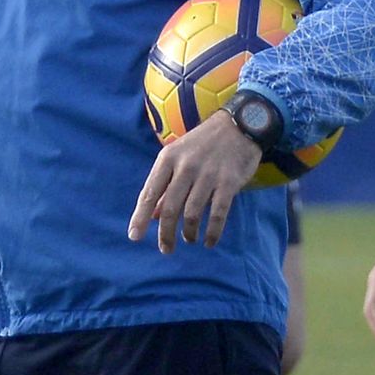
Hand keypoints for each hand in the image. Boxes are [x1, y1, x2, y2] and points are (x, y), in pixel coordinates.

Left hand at [128, 112, 262, 253]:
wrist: (239, 124)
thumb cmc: (202, 144)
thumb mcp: (178, 157)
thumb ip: (165, 184)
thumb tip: (152, 215)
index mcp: (168, 158)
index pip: (149, 193)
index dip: (140, 217)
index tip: (134, 236)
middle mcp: (186, 167)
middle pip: (170, 208)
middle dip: (165, 233)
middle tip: (165, 249)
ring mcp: (208, 175)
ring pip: (192, 214)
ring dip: (189, 233)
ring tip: (189, 239)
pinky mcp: (229, 182)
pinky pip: (217, 214)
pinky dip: (212, 232)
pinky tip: (209, 241)